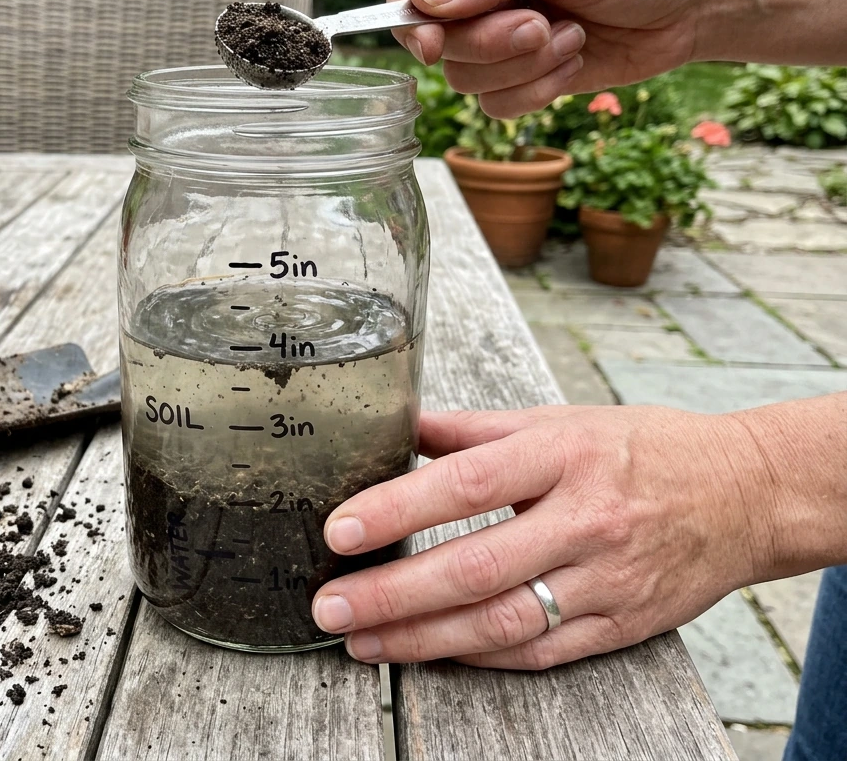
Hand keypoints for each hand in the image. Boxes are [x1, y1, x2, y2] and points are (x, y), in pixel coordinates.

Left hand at [311, 405, 774, 668]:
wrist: (746, 493)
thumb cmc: (643, 448)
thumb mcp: (561, 419)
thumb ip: (475, 428)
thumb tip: (401, 427)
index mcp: (563, 455)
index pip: (467, 483)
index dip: (398, 509)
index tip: (342, 530)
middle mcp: (585, 519)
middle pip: (475, 566)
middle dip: (392, 593)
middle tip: (331, 606)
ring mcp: (607, 578)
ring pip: (503, 622)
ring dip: (423, 639)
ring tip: (364, 642)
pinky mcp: (623, 623)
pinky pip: (541, 652)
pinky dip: (481, 657)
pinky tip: (433, 653)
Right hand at [387, 0, 709, 117]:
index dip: (409, 6)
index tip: (431, 41)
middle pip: (432, 31)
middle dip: (487, 41)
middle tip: (538, 27)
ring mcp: (499, 27)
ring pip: (462, 74)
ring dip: (519, 66)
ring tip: (569, 38)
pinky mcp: (520, 69)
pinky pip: (494, 102)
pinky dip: (536, 91)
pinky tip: (574, 60)